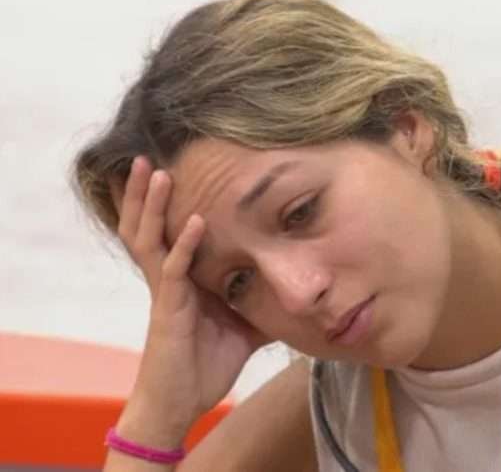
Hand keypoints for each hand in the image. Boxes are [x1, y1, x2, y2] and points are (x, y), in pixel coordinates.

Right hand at [113, 156, 269, 443]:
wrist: (181, 403)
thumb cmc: (207, 362)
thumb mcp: (244, 323)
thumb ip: (262, 300)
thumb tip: (298, 287)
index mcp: (180, 277)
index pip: (169, 228)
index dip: (166, 200)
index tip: (176, 165)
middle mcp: (166, 277)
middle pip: (146, 224)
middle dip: (146, 191)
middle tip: (149, 153)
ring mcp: (164, 291)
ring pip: (148, 238)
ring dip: (152, 204)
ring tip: (157, 170)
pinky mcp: (167, 310)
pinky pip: (172, 271)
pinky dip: (183, 244)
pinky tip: (194, 222)